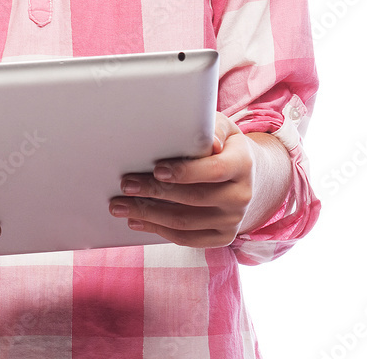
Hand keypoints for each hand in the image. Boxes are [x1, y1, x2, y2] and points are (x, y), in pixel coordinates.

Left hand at [108, 112, 255, 248]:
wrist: (245, 174)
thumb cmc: (222, 144)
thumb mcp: (223, 127)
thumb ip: (214, 129)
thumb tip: (211, 142)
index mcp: (242, 164)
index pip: (214, 170)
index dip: (185, 172)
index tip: (157, 169)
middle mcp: (241, 196)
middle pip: (194, 198)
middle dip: (154, 192)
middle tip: (126, 185)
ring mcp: (233, 220)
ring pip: (185, 223)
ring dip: (149, 215)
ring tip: (121, 206)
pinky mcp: (222, 237)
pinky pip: (187, 239)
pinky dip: (158, 230)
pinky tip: (138, 221)